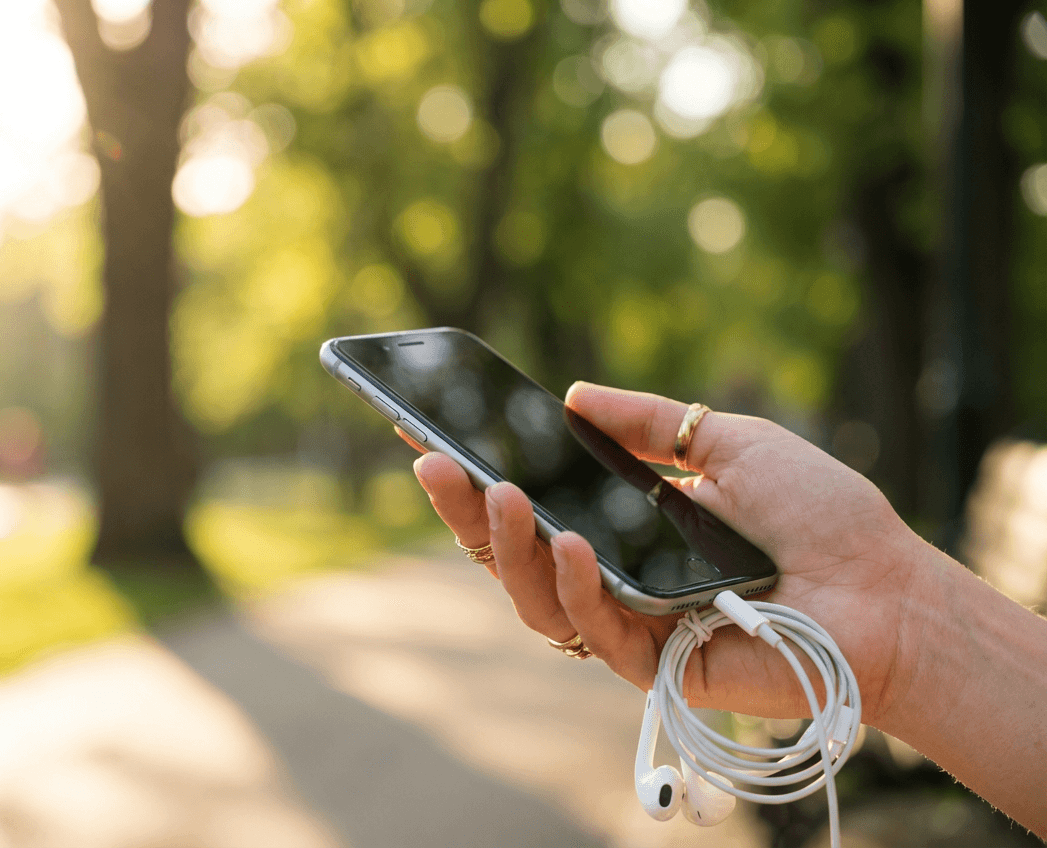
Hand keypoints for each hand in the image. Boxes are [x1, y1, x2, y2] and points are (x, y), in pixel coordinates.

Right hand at [409, 381, 933, 724]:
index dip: (479, 475)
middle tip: (432, 461)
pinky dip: (577, 588)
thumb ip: (650, 423)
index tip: (430, 432)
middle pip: (516, 555)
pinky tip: (571, 544)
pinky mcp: (655, 664)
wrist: (884, 588)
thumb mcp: (726, 443)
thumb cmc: (817, 515)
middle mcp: (613, 577)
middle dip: (466, 513)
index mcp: (622, 527)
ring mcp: (630, 622)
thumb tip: (574, 395)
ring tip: (499, 493)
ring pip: (536, 600)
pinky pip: (595, 631)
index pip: (534, 504)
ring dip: (508, 549)